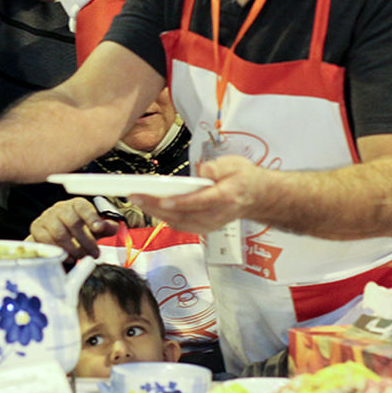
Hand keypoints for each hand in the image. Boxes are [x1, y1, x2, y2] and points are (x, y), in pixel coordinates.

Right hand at [27, 197, 110, 258]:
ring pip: (60, 234)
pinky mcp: (37, 229)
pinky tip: (69, 257)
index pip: (83, 207)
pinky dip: (59, 251)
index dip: (91, 217)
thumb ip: (106, 227)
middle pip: (72, 222)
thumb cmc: (79, 230)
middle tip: (95, 254)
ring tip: (82, 257)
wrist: (56, 235)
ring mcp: (46, 218)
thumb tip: (113, 227)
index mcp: (76, 204)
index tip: (99, 228)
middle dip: (86, 241)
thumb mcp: (95, 228)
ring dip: (74, 249)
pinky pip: (47, 242)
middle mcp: (60, 208)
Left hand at [130, 155, 260, 234]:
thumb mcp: (235, 164)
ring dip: (155, 212)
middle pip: (182, 214)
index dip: (180, 202)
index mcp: (225, 197)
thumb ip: (218, 167)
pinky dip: (162, 216)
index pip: (200, 202)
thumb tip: (202, 169)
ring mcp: (209, 224)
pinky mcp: (203, 228)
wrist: (255, 197)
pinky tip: (150, 207)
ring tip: (137, 199)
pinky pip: (179, 225)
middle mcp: (216, 215)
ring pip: (177, 222)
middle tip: (135, 195)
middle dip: (156, 206)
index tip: (162, 199)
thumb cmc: (243, 179)